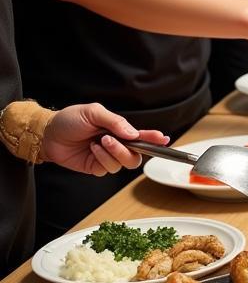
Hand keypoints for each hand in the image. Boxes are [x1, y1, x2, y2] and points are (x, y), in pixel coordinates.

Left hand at [41, 103, 166, 175]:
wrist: (48, 134)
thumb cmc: (70, 120)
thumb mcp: (94, 112)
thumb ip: (116, 122)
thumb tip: (134, 133)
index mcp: (120, 130)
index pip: (142, 136)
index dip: (154, 139)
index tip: (163, 139)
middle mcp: (116, 144)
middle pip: (137, 155)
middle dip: (130, 150)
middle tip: (116, 139)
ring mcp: (106, 157)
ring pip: (123, 163)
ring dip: (113, 152)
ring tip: (99, 142)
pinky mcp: (96, 167)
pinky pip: (107, 169)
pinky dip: (101, 158)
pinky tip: (92, 149)